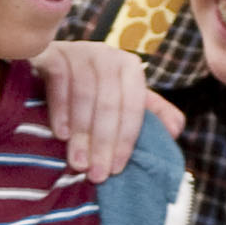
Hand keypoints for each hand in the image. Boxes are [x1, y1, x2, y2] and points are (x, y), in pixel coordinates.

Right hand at [32, 39, 184, 182]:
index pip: (133, 105)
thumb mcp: (124, 101)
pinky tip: (61, 133)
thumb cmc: (91, 92)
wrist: (49, 67)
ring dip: (82, 132)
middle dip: (103, 142)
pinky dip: (61, 109)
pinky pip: (59, 80)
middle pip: (108, 102)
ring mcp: (78, 51)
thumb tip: (176, 130)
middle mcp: (106, 54)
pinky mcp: (51, 52)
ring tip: (78, 162)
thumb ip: (152, 114)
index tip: (116, 169)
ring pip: (84, 94)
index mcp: (129, 67)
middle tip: (96, 174)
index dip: (126, 139)